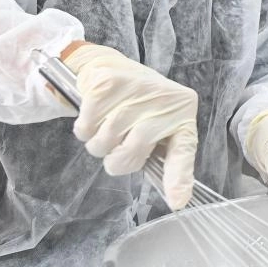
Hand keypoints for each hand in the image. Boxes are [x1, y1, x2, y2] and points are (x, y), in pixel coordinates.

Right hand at [64, 44, 197, 209]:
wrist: (109, 65)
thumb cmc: (137, 104)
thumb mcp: (156, 125)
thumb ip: (160, 153)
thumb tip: (174, 197)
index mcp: (182, 116)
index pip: (183, 151)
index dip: (178, 178)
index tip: (177, 201)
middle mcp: (164, 101)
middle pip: (132, 150)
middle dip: (118, 159)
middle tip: (117, 148)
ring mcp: (136, 90)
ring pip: (106, 141)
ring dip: (99, 144)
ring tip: (106, 127)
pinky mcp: (107, 84)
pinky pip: (87, 127)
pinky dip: (84, 129)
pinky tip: (94, 115)